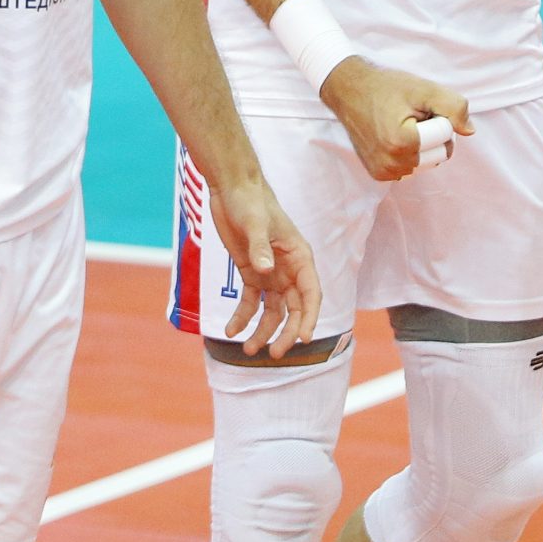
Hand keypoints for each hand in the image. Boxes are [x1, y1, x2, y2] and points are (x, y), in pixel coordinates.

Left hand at [207, 174, 320, 358]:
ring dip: (263, 331)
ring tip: (249, 350)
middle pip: (294, 308)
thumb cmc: (249, 201)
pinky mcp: (251, 273)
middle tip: (275, 353)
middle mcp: (289, 269)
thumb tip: (263, 270)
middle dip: (286, 332)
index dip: (309, 318)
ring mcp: (270, 273)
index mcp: (299, 257)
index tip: (303, 338)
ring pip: (273, 310)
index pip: (311, 294)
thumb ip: (259, 246)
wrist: (231, 188)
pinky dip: (242, 317)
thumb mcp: (254, 222)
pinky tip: (231, 330)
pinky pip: (251, 302)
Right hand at [323, 60, 471, 181]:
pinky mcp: (380, 175)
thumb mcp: (424, 88)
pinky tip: (395, 136)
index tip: (418, 108)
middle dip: (433, 134)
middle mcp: (392, 163)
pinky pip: (413, 168)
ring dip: (423, 145)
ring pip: (428, 162)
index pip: (446, 136)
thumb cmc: (386, 87)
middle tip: (413, 117)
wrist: (349, 91)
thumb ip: (453, 106)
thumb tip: (469, 131)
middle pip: (439, 154)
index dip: (438, 117)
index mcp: (402, 142)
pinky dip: (411, 153)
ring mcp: (385, 172)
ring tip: (403, 125)